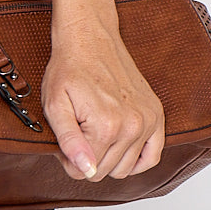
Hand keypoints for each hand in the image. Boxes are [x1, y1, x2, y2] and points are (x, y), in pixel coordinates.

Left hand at [41, 16, 164, 181]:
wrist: (90, 38)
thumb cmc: (69, 68)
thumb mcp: (54, 104)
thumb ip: (69, 141)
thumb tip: (86, 170)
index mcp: (106, 126)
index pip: (85, 171)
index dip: (68, 159)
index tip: (64, 139)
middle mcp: (132, 126)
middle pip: (105, 171)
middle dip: (86, 158)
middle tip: (76, 132)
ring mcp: (147, 120)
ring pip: (126, 168)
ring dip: (108, 158)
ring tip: (94, 132)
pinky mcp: (156, 114)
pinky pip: (152, 156)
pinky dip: (136, 160)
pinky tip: (121, 149)